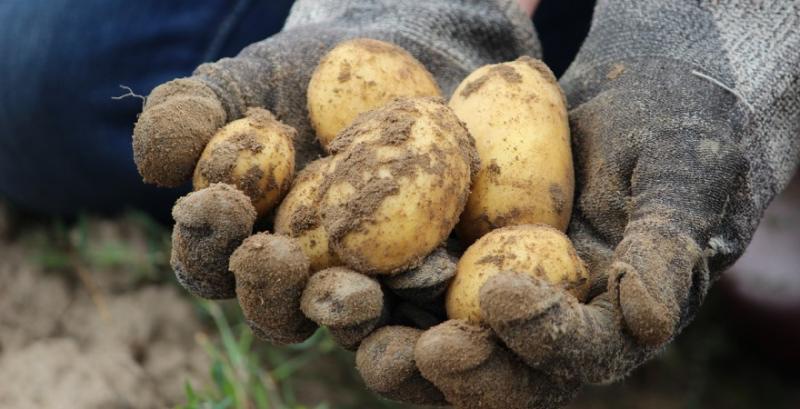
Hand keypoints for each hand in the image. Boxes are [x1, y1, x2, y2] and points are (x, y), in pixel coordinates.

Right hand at [154, 1, 537, 405]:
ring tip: (357, 291)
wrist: (394, 68)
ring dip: (348, 313)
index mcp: (244, 247)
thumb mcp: (237, 86)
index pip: (210, 261)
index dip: (208, 239)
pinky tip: (433, 276)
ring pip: (352, 323)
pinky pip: (426, 302)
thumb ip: (187, 118)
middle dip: (273, 291)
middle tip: (279, 258)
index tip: (221, 200)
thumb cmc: (298, 80)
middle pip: (279, 313)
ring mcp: (367, 285)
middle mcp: (302, 280)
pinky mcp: (428, 278)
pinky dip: (425, 296)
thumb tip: (158, 166)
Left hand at [373, 1, 799, 406]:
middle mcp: (540, 329)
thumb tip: (649, 320)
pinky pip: (399, 290)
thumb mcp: (683, 179)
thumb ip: (666, 247)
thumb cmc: (672, 137)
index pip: (576, 352)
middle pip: (496, 375)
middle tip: (416, 351)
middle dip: (457, 369)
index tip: (503, 293)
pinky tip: (324, 265)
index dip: (542, 335)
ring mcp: (485, 303)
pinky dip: (364, 285)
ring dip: (389, 343)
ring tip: (350, 312)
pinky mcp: (441, 268)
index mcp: (605, 324)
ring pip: (434, 347)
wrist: (627, 105)